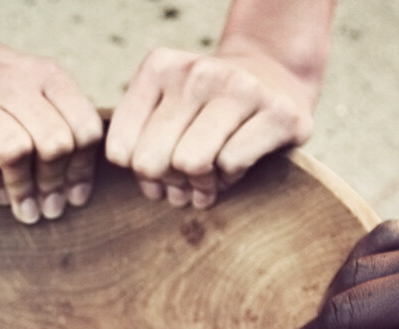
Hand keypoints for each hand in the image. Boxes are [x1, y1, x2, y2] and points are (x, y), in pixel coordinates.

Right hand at [0, 15, 101, 223]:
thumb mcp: (36, 85)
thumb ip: (62, 120)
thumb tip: (80, 186)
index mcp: (46, 76)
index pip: (84, 129)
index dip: (83, 170)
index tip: (76, 196)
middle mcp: (12, 85)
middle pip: (54, 143)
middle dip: (55, 184)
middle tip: (50, 209)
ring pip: (15, 151)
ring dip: (24, 189)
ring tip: (27, 210)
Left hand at [105, 45, 314, 208]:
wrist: (275, 75)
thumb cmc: (208, 108)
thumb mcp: (164, 108)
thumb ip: (138, 142)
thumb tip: (154, 190)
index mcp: (160, 67)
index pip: (120, 151)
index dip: (140, 174)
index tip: (162, 168)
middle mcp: (197, 71)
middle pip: (152, 162)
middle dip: (169, 182)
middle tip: (187, 179)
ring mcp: (240, 87)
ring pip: (190, 164)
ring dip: (200, 184)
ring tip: (211, 177)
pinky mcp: (278, 112)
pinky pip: (231, 164)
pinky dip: (230, 177)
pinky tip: (236, 166)